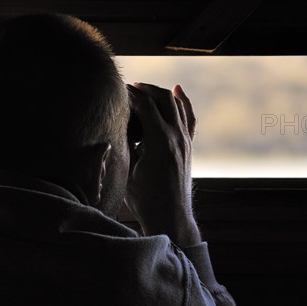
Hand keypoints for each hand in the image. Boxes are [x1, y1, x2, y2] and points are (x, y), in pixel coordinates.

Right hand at [125, 83, 200, 247]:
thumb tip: (119, 122)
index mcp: (160, 141)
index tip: (117, 89)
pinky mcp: (189, 147)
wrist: (170, 218)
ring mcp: (186, 141)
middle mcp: (177, 137)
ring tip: (144, 90)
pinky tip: (177, 90)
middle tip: (129, 88)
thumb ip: (126, 142)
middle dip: (145, 89)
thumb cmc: (145, 199)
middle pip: (163, 98)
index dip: (130, 93)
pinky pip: (189, 117)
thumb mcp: (128, 169)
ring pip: (177, 105)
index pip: (145, 104)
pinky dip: (183, 102)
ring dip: (160, 93)